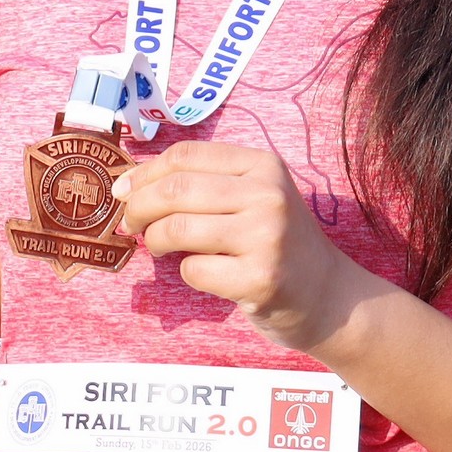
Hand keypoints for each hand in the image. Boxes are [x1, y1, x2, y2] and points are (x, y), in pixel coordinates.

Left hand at [112, 141, 372, 356]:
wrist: (329, 296)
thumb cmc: (275, 244)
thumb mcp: (253, 197)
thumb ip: (203, 184)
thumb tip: (128, 184)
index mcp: (263, 165)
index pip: (185, 156)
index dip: (144, 172)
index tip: (122, 191)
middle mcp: (267, 195)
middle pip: (174, 190)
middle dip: (138, 208)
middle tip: (130, 224)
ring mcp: (266, 237)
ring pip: (177, 229)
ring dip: (154, 241)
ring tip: (157, 248)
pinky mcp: (260, 278)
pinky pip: (194, 270)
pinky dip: (186, 273)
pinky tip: (204, 273)